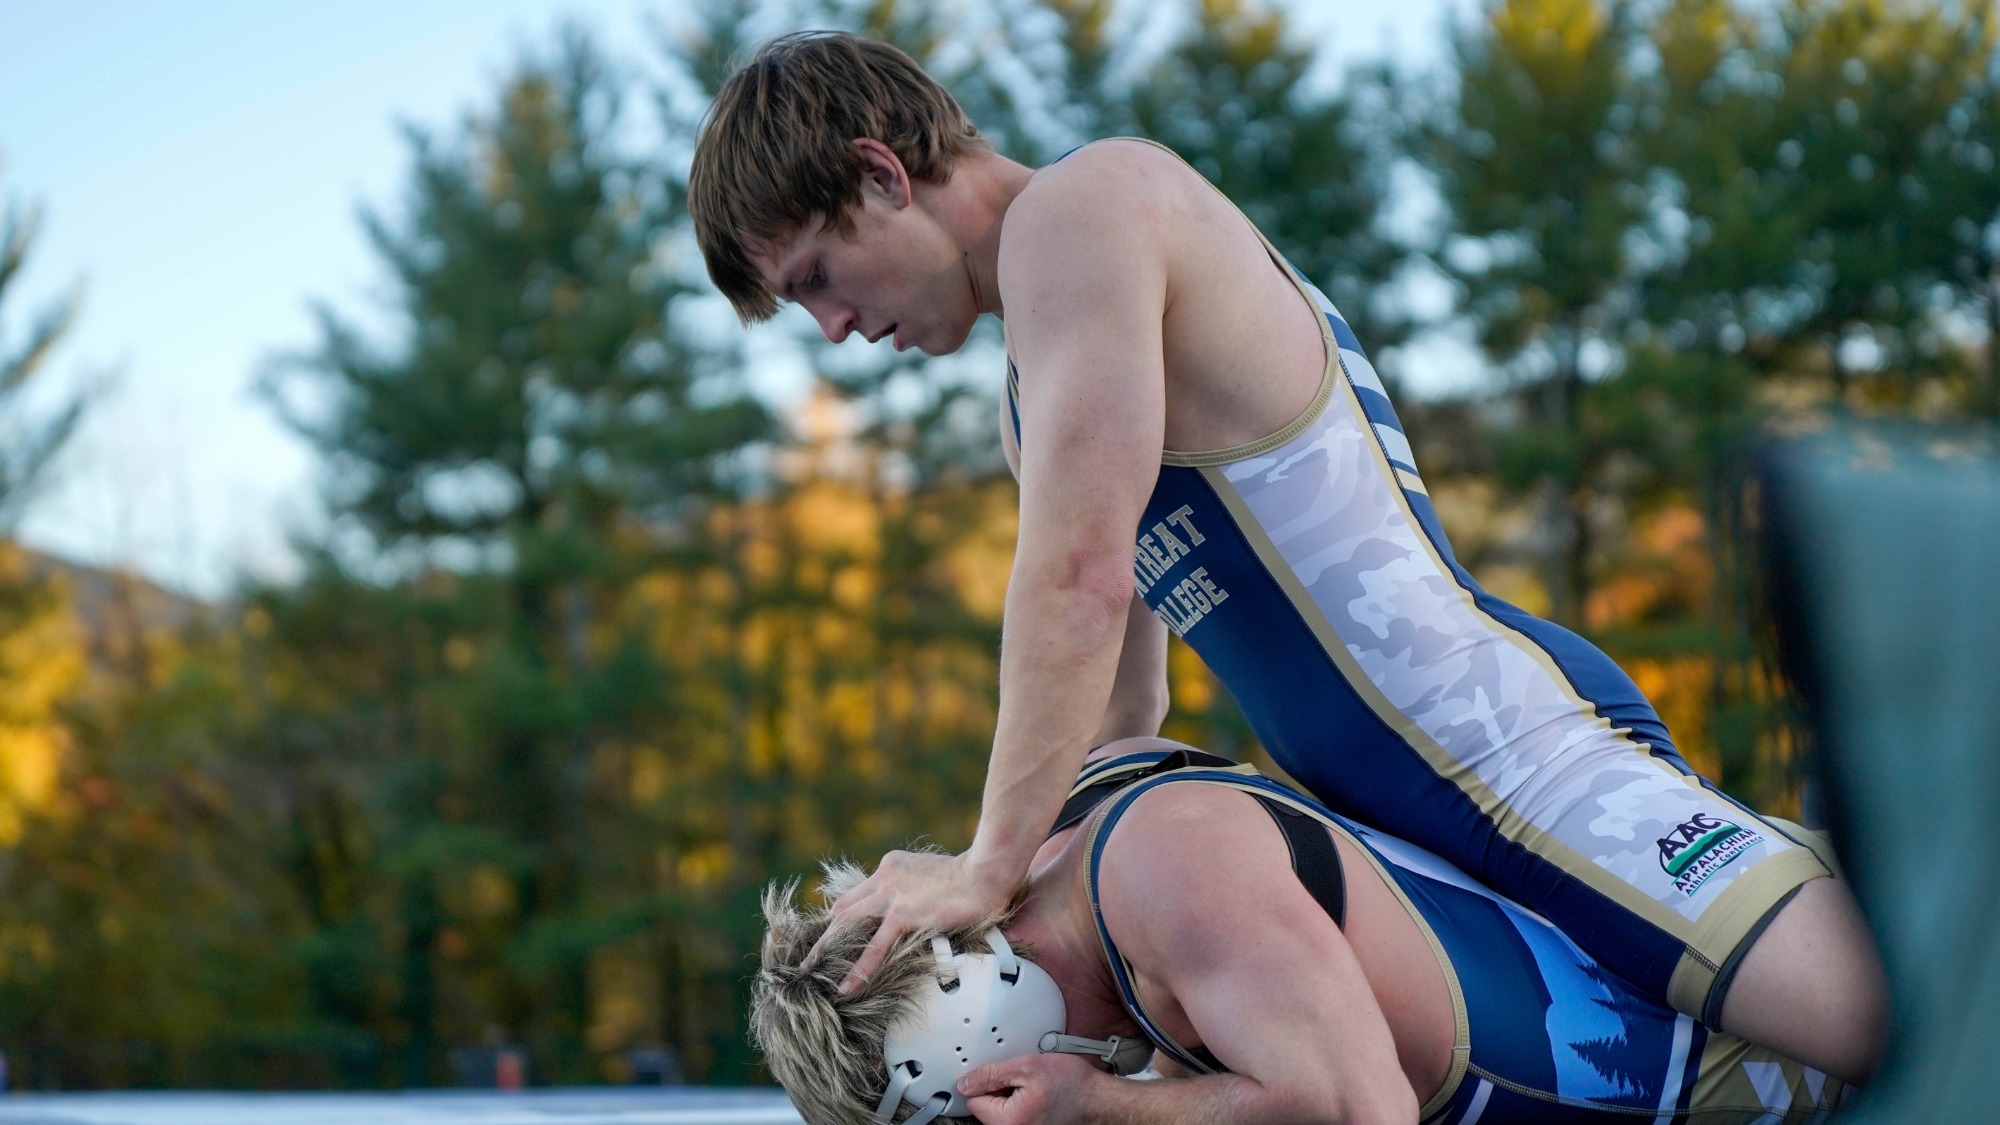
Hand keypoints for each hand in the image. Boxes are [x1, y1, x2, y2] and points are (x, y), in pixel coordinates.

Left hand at [805, 848, 1009, 993]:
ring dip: (825, 949)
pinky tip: (845, 987)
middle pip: (842, 907)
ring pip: (846, 924)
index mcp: (890, 866)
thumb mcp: (932, 873)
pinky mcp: (903, 915)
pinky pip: (874, 947)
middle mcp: (884, 877)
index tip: (830, 933)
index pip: (857, 892)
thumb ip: (915, 886)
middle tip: (808, 955)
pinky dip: (857, 968)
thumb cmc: (972, 875)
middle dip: (823, 932)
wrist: (987, 871)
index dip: (841, 914)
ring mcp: (891, 896)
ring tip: (809, 970)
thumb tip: (914, 906)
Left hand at [960, 1051, 1100, 1124]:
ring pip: (1000, 1112)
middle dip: (1000, 1090)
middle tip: (1024, 1080)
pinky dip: (1022, 1104)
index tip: (1004, 1074)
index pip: (973, 1101)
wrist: (1099, 1100)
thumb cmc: (1072, 1084)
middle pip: (986, 1109)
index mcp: (1006, 1122)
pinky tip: (1038, 1096)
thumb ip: (991, 1075)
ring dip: (1012, 1096)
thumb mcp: (1027, 1067)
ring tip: (1034, 1088)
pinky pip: (1014, 1117)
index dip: (986, 1081)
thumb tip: (965, 1084)